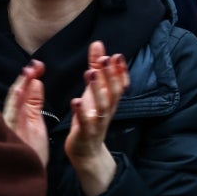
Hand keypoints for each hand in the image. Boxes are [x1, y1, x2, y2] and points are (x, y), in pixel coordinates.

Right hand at [3, 59, 48, 166]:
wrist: (25, 179)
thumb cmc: (29, 152)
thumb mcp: (34, 122)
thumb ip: (33, 102)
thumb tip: (36, 80)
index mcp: (18, 115)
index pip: (22, 92)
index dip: (29, 78)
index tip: (38, 66)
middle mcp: (10, 119)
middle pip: (15, 95)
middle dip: (25, 79)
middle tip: (35, 65)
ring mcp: (9, 128)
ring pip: (12, 104)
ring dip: (20, 87)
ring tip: (27, 72)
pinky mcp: (10, 137)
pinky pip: (11, 118)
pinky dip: (14, 104)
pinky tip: (19, 91)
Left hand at [65, 41, 128, 195]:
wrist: (87, 151)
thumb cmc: (90, 117)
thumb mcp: (94, 91)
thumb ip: (96, 68)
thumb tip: (98, 44)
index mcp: (109, 100)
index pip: (119, 84)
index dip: (120, 71)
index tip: (117, 55)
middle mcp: (107, 109)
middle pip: (112, 91)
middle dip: (109, 75)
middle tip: (105, 58)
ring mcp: (97, 121)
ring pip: (101, 105)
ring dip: (96, 89)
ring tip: (89, 72)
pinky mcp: (86, 132)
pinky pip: (85, 122)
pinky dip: (81, 111)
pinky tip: (76, 101)